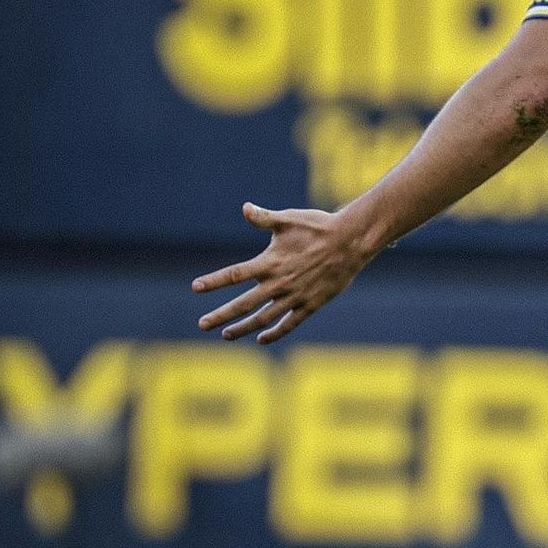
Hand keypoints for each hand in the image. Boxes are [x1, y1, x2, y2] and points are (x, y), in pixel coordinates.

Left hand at [193, 201, 365, 344]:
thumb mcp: (289, 219)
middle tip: (202, 324)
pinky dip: (274, 334)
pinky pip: (289, 324)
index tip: (195, 287)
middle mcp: (279, 283)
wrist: (351, 242)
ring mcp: (295, 297)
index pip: (235, 274)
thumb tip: (245, 208)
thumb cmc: (318, 227)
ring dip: (243, 328)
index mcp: (270, 262)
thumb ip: (264, 218)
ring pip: (264, 319)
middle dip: (221, 316)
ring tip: (227, 335)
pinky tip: (262, 339)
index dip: (214, 281)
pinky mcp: (311, 305)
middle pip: (244, 304)